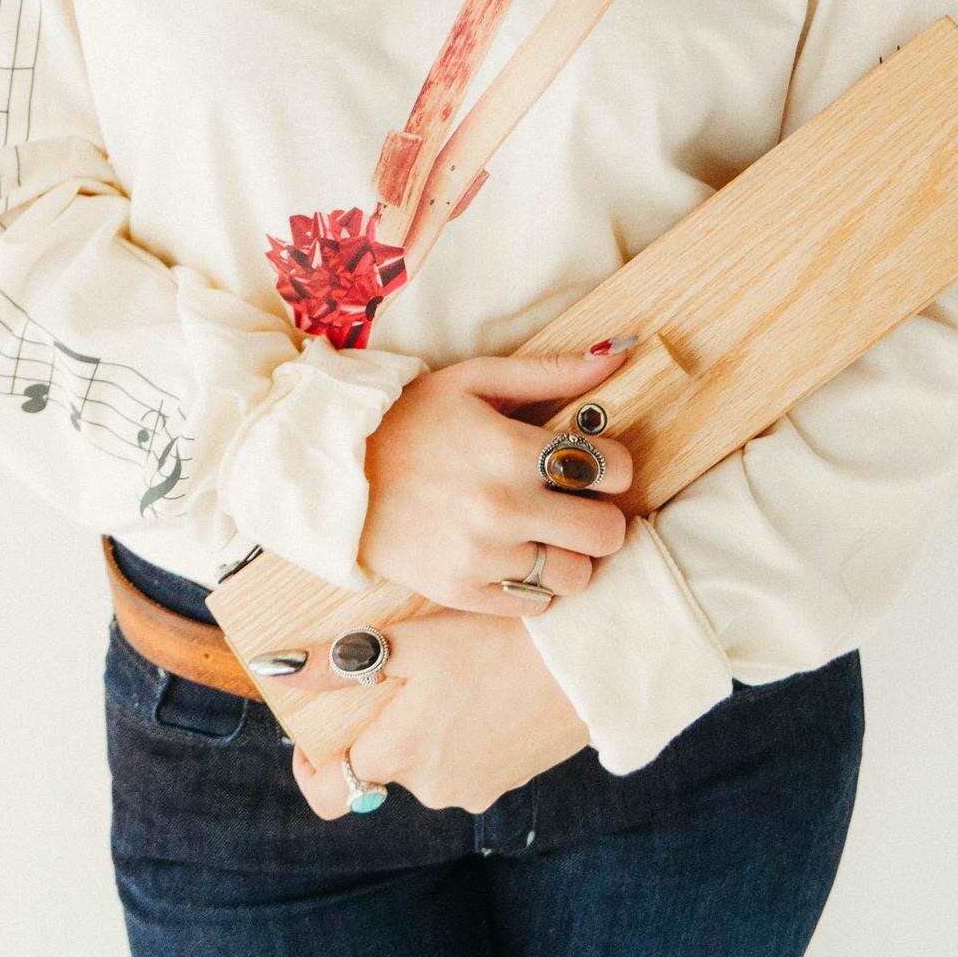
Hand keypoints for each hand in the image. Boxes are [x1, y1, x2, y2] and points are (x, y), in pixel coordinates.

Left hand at [285, 608, 590, 817]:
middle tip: (396, 672)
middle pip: (381, 766)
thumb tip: (274, 668)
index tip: (313, 736)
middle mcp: (430, 787)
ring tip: (447, 673)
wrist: (588, 667)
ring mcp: (473, 789)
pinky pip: (464, 762)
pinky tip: (482, 689)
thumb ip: (338, 662)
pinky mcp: (507, 781)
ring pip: (424, 762)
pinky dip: (461, 733)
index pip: (330, 792)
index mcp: (398, 755)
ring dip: (423, 729)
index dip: (312, 767)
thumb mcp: (412, 642)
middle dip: (379, 726)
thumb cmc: (496, 645)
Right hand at [356, 340, 637, 612]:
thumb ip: (551, 372)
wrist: (336, 471)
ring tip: (545, 532)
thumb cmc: (411, 418)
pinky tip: (513, 552)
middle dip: (602, 516)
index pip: (613, 469)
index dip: (614, 464)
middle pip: (606, 534)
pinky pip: (535, 605)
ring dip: (570, 554)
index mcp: (510, 449)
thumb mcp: (476, 380)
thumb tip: (621, 352)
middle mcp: (501, 507)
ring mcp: (481, 556)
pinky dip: (533, 582)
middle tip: (579, 504)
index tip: (596, 463)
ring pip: (576, 576)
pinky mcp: (461, 592)